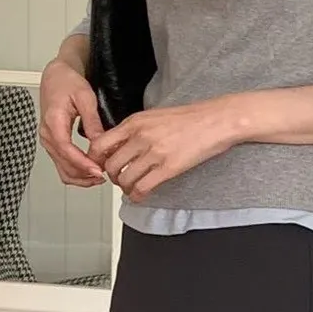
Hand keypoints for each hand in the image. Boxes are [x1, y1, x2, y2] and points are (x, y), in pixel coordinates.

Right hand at [39, 58, 106, 186]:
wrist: (56, 77)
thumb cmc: (67, 83)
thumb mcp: (85, 98)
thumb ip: (92, 122)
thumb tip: (100, 143)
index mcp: (53, 121)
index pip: (66, 149)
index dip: (83, 163)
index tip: (98, 170)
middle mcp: (47, 135)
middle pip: (64, 165)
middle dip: (85, 174)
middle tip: (106, 176)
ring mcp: (48, 142)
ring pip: (63, 170)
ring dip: (82, 177)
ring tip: (100, 176)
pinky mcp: (53, 145)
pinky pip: (63, 166)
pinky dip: (77, 173)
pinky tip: (91, 171)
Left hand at [88, 99, 239, 201]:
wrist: (215, 120)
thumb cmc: (190, 118)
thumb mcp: (154, 116)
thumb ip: (135, 129)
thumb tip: (121, 144)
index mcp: (134, 122)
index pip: (100, 144)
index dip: (96, 159)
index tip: (102, 165)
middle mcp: (140, 137)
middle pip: (110, 165)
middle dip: (112, 177)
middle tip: (119, 179)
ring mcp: (154, 153)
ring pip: (124, 179)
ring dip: (124, 188)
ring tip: (131, 188)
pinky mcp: (168, 168)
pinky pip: (142, 188)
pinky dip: (137, 196)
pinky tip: (140, 195)